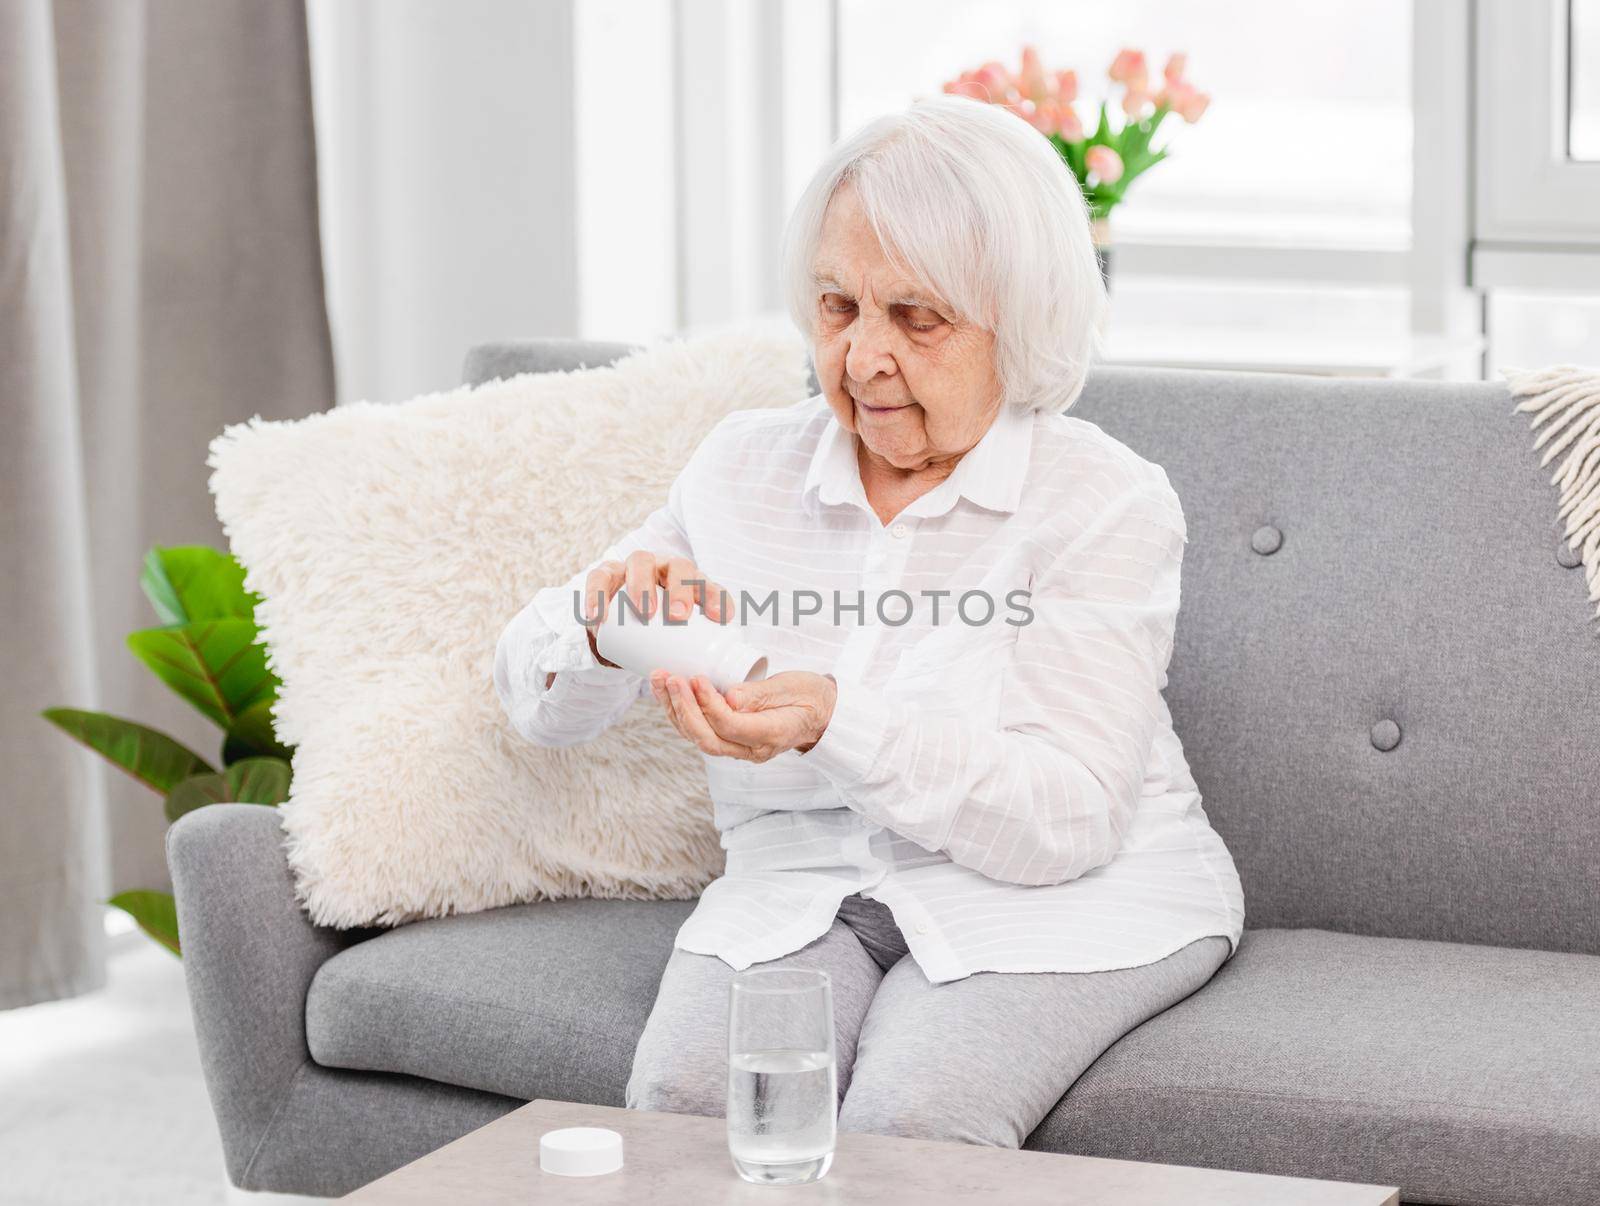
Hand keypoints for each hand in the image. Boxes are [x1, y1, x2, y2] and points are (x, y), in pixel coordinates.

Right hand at [581, 550, 731, 667]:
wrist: (619, 625)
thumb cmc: (658, 634)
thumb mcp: (678, 641)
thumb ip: (696, 658)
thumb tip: (721, 694)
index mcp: (690, 581)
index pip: (708, 582)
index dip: (715, 596)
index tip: (719, 618)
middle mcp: (664, 567)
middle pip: (677, 566)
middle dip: (680, 588)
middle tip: (678, 616)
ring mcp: (634, 567)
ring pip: (640, 562)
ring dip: (643, 585)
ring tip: (645, 613)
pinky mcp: (606, 575)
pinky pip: (599, 578)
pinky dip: (597, 597)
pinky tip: (599, 617)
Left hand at [649, 670, 836, 761]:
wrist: (820, 713)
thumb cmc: (809, 696)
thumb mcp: (791, 687)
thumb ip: (759, 694)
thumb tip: (729, 697)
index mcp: (771, 735)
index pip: (731, 726)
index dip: (709, 704)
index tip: (697, 678)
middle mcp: (751, 750)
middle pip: (707, 738)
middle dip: (683, 708)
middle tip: (670, 679)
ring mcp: (738, 749)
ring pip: (698, 737)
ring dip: (674, 709)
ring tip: (659, 680)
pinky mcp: (728, 740)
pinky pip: (699, 731)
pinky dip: (680, 711)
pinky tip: (667, 692)